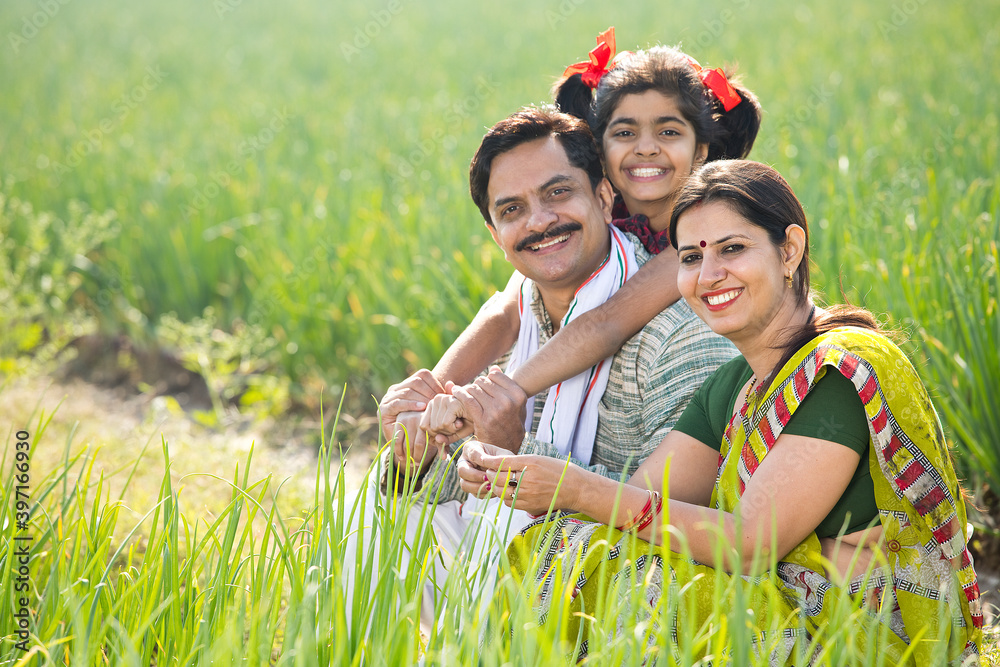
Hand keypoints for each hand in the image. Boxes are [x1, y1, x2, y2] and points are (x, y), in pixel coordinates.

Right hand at [378, 369, 446, 444]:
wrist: (406, 444)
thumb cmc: (423, 425)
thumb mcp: (433, 410)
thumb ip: (441, 398)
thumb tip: (451, 383)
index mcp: (407, 384)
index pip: (422, 375)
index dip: (434, 383)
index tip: (444, 395)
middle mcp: (396, 388)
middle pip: (415, 381)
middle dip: (429, 391)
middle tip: (438, 402)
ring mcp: (388, 398)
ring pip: (407, 391)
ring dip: (421, 398)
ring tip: (430, 406)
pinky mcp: (384, 410)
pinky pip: (398, 403)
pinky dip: (411, 405)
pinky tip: (422, 408)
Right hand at [392, 410, 436, 475]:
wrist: (421, 417)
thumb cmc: (432, 431)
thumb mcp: (437, 438)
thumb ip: (442, 447)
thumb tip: (444, 457)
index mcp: (430, 425)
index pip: (423, 444)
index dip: (420, 455)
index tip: (420, 463)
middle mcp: (419, 420)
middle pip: (415, 445)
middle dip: (414, 457)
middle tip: (413, 465)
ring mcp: (408, 420)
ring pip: (406, 443)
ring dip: (406, 456)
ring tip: (408, 463)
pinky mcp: (400, 422)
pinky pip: (397, 440)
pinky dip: (398, 451)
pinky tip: (401, 457)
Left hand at [420, 394, 473, 444]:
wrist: (482, 415)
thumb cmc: (467, 422)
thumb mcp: (452, 434)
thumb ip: (443, 440)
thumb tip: (437, 439)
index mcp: (432, 404)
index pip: (423, 426)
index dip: (435, 435)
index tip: (447, 432)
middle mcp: (435, 399)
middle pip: (430, 428)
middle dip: (444, 433)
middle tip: (455, 426)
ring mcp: (443, 399)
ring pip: (437, 426)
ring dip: (450, 431)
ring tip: (458, 423)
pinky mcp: (452, 403)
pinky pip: (446, 424)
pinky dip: (454, 428)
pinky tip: (461, 422)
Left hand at [451, 366, 526, 452]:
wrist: (507, 448)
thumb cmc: (511, 424)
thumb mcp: (515, 405)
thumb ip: (506, 386)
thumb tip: (494, 367)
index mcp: (518, 395)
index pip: (495, 375)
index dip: (487, 379)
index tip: (483, 386)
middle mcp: (509, 401)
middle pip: (483, 381)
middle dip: (476, 386)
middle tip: (472, 392)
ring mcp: (496, 410)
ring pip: (474, 389)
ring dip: (467, 390)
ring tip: (463, 394)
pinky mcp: (483, 419)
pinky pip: (467, 399)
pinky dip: (459, 393)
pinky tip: (455, 392)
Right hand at [456, 440, 514, 498]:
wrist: (503, 466)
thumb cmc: (502, 457)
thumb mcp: (502, 454)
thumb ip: (499, 460)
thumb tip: (494, 471)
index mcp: (470, 448)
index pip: (472, 453)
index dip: (480, 460)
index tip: (489, 465)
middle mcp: (464, 462)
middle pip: (462, 471)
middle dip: (476, 476)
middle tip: (488, 478)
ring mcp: (466, 476)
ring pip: (465, 485)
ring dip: (478, 487)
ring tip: (491, 486)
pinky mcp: (471, 487)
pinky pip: (473, 493)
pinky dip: (484, 493)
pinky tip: (493, 490)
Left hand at [466, 442, 581, 514]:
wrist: (575, 487)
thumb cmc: (558, 470)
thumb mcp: (538, 459)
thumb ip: (519, 461)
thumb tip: (499, 464)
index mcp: (530, 463)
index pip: (502, 462)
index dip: (489, 462)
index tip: (484, 462)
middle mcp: (527, 478)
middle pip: (498, 477)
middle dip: (490, 475)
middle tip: (488, 472)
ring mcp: (528, 493)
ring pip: (501, 491)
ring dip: (496, 487)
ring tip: (496, 482)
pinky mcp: (529, 505)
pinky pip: (509, 502)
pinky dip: (505, 497)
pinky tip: (508, 492)